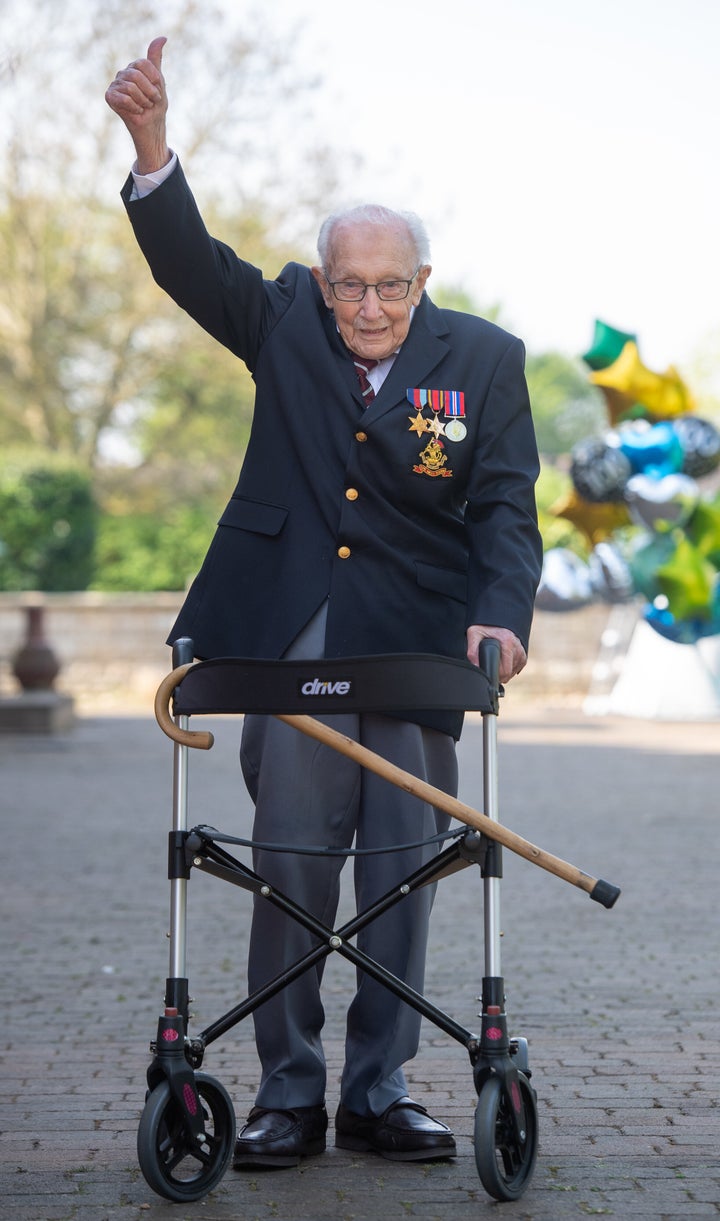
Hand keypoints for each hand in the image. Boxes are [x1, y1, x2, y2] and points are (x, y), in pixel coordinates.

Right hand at [105, 37, 169, 172]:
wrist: (152, 127)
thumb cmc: (156, 106)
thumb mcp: (159, 81)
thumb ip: (156, 59)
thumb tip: (163, 37)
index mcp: (134, 68)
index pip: (143, 64)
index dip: (153, 79)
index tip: (158, 90)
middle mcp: (123, 73)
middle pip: (136, 75)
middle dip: (149, 92)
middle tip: (151, 101)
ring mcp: (115, 84)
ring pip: (131, 87)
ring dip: (143, 101)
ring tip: (144, 107)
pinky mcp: (109, 97)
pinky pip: (123, 98)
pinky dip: (134, 107)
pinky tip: (136, 111)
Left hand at [466, 625, 526, 683]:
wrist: (495, 618)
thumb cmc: (483, 626)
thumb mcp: (474, 634)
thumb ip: (472, 651)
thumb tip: (476, 667)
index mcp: (507, 642)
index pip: (505, 670)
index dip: (495, 675)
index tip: (488, 674)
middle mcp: (517, 646)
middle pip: (509, 672)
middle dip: (499, 675)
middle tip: (489, 668)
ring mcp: (521, 650)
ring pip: (513, 671)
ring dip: (504, 671)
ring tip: (495, 662)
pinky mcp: (523, 653)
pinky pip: (517, 667)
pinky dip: (510, 668)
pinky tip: (502, 663)